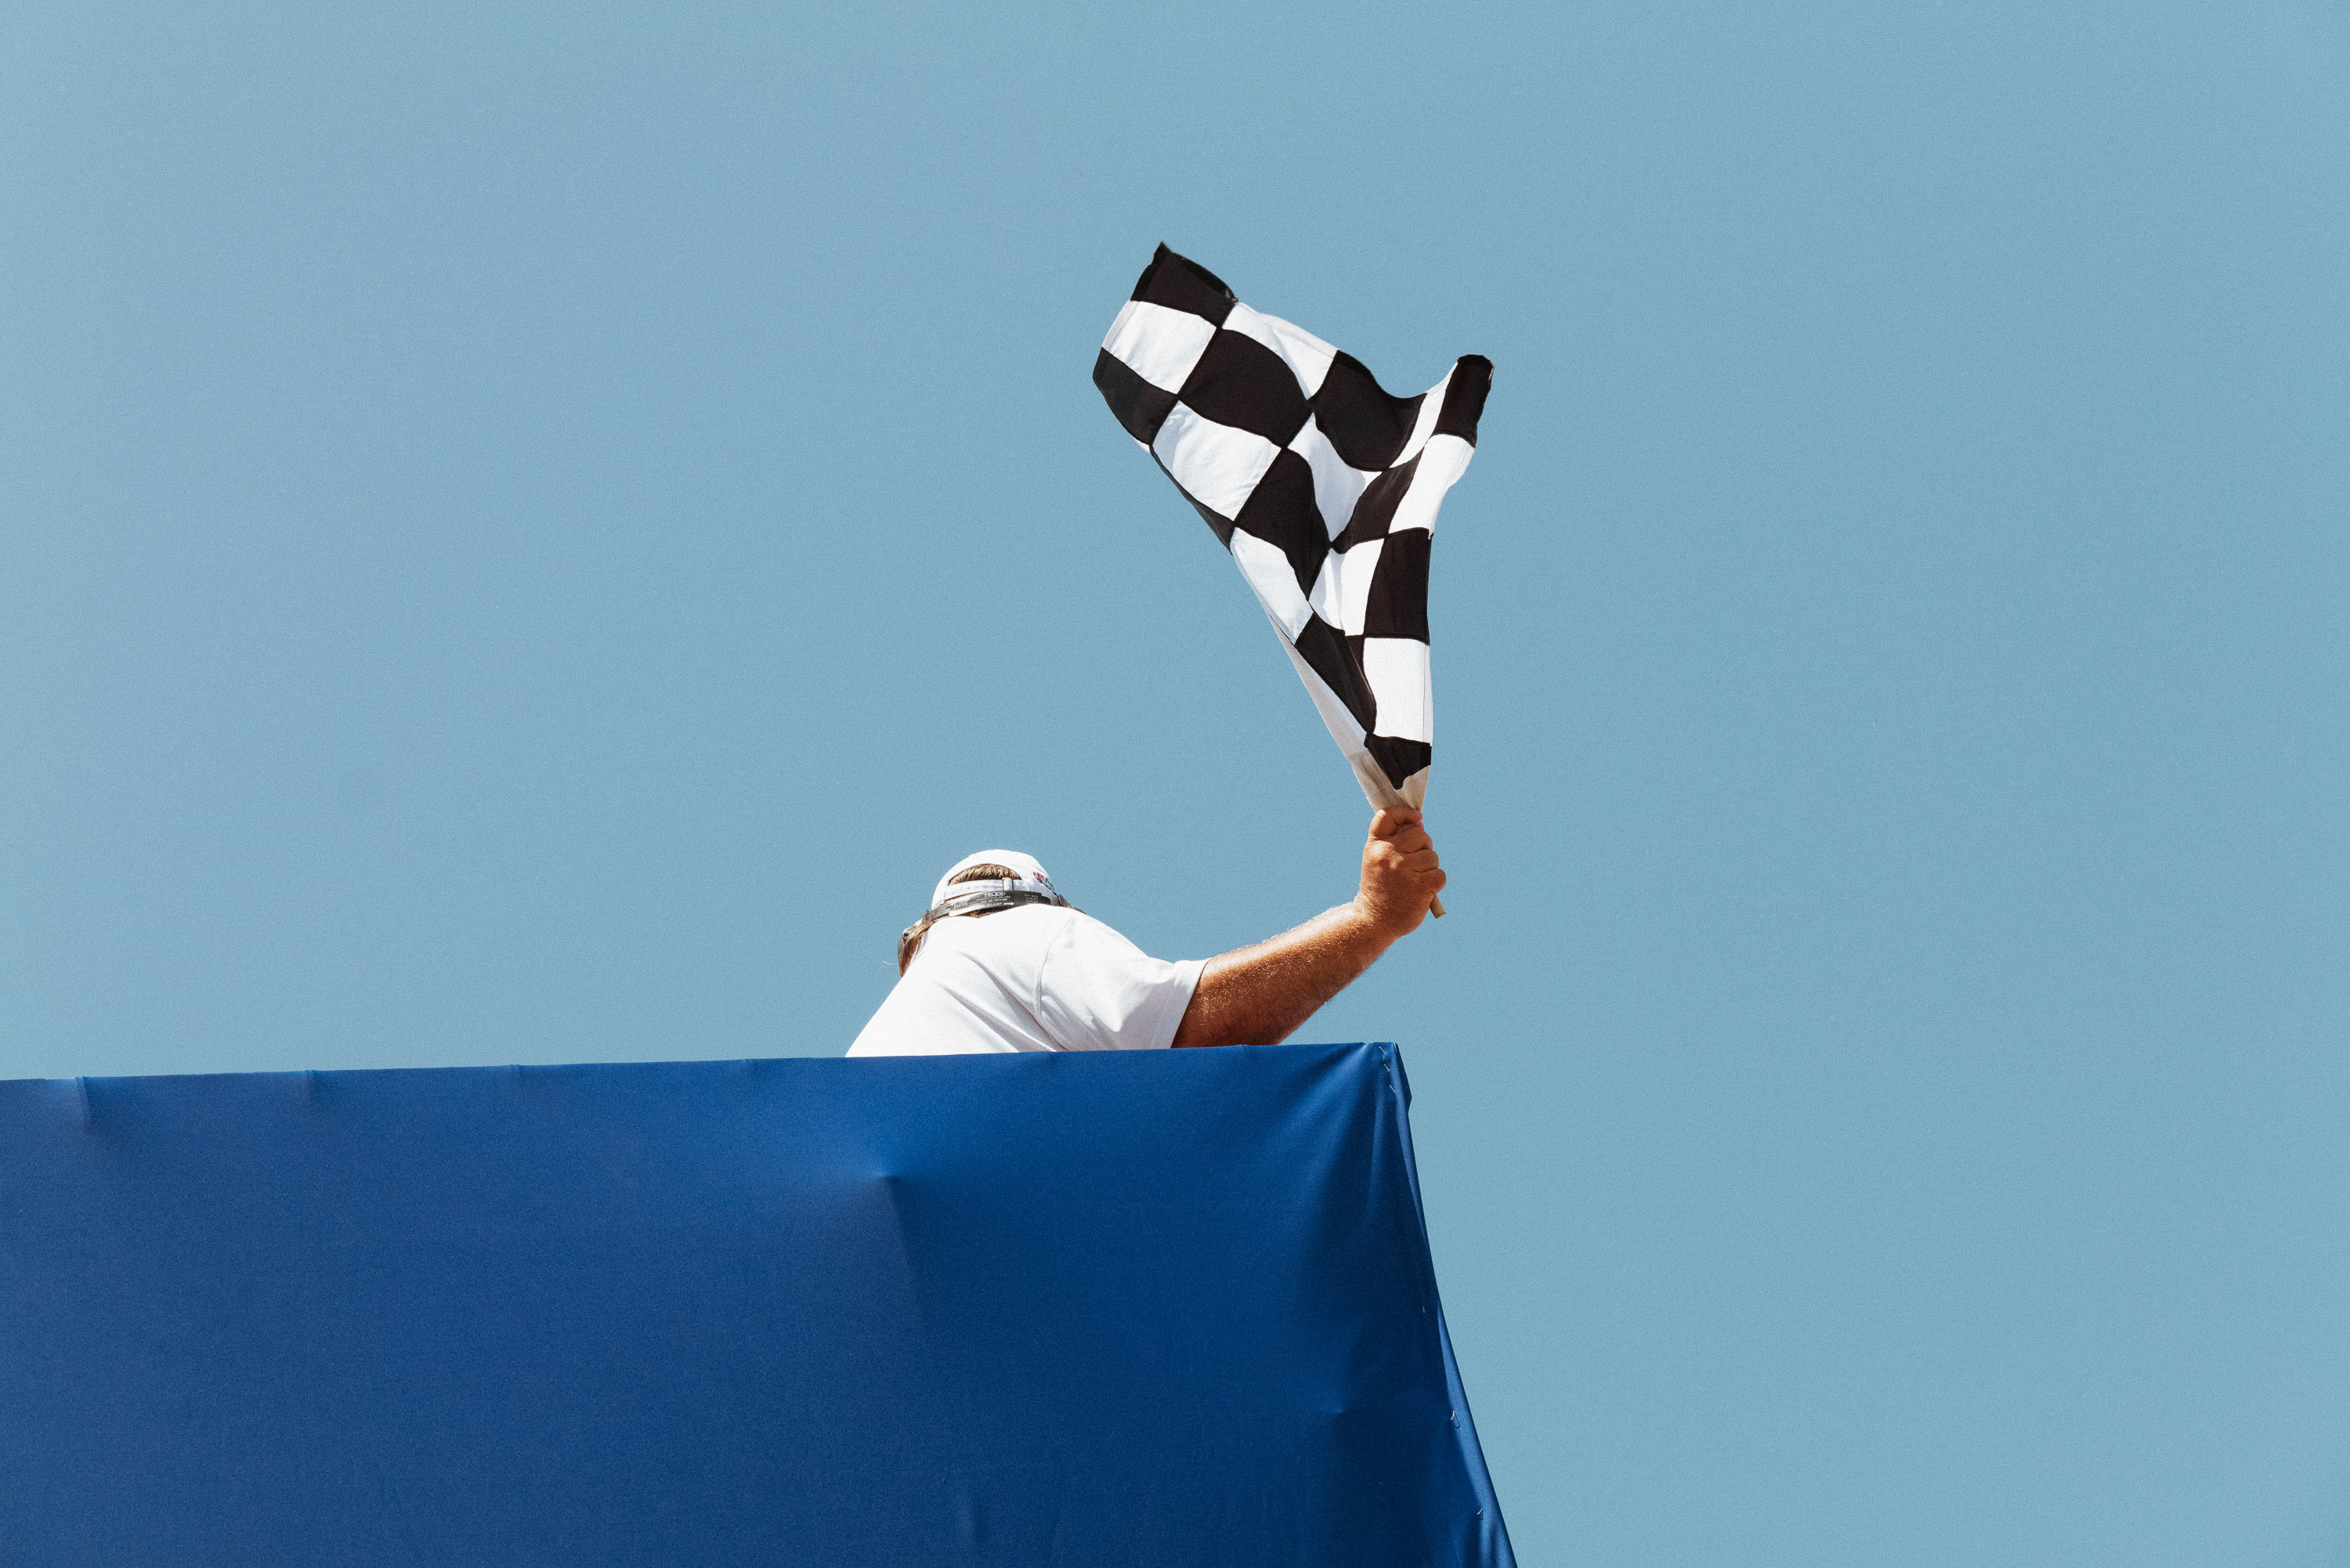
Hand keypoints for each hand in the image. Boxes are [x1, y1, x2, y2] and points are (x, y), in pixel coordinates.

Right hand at [1355, 808, 1445, 939]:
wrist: (1375, 921)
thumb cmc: (1380, 888)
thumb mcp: (1376, 860)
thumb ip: (1394, 840)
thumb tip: (1419, 821)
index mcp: (1375, 846)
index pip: (1388, 816)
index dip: (1405, 812)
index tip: (1417, 818)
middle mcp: (1387, 854)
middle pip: (1420, 835)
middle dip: (1423, 847)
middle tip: (1413, 865)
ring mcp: (1404, 870)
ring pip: (1432, 856)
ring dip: (1429, 868)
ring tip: (1414, 881)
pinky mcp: (1420, 885)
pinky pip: (1440, 874)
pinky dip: (1435, 883)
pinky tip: (1422, 891)